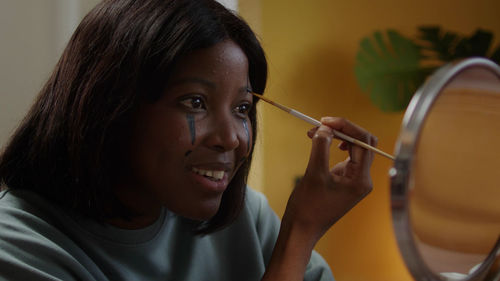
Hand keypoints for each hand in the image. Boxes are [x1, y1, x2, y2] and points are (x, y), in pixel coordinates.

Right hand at [283, 117, 376, 241]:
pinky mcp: (346, 182)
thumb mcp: (314, 173)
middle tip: (320, 124)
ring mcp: (355, 181)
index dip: (345, 127)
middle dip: (342, 130)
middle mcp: (363, 180)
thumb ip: (321, 146)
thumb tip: (325, 127)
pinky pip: (345, 158)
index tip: (324, 121)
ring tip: (315, 133)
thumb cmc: (308, 206)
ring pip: (354, 149)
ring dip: (337, 137)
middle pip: (362, 143)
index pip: (363, 142)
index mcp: (360, 179)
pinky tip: (320, 144)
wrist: (302, 229)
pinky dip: (333, 147)